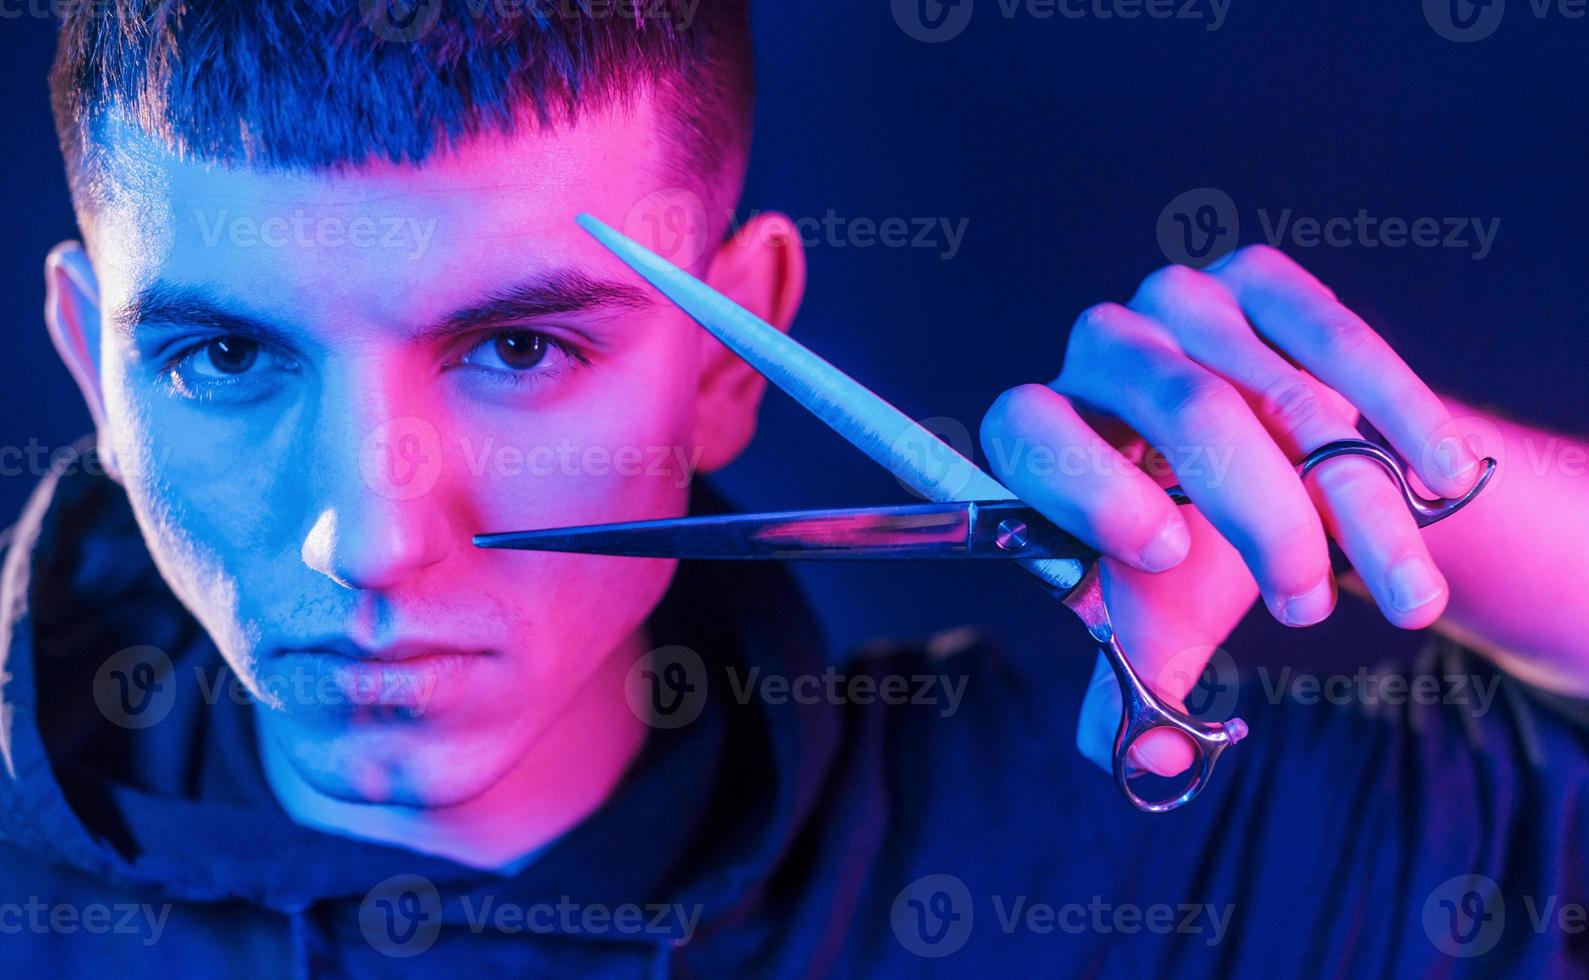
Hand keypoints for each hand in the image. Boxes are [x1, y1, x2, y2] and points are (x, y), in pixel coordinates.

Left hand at [979, 245, 1485, 774]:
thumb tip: (1145, 763)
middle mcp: (1101, 349)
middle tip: (1306, 609)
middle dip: (1262, 521)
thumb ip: (1136, 688)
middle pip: (1181, 409)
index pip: (1026, 429)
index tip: (1164, 554)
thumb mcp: (1161, 617)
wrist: (1273, 473)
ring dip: (1354, 502)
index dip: (1088, 486)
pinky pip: (1336, 337)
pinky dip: (1397, 414)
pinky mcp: (1259, 280)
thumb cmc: (1198, 549)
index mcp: (1043, 428)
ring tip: (1408, 590)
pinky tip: (1437, 479)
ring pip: (1282, 395)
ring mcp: (1180, 303)